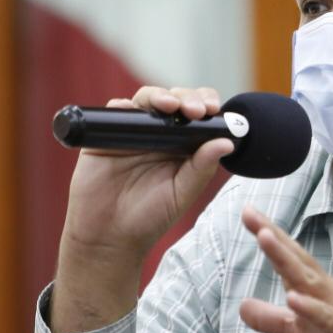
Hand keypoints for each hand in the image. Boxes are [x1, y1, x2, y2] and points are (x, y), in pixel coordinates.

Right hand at [53, 86, 233, 332]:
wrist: (108, 236)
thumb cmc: (149, 217)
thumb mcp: (181, 194)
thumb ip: (202, 168)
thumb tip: (227, 142)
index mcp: (182, 145)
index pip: (198, 115)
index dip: (206, 104)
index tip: (212, 109)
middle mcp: (159, 134)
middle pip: (175, 100)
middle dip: (187, 97)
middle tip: (195, 110)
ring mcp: (132, 132)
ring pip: (146, 99)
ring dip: (159, 96)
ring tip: (169, 106)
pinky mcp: (105, 135)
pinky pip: (113, 112)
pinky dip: (122, 106)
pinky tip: (131, 110)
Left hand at [237, 206, 332, 332]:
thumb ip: (272, 319)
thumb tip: (241, 306)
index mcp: (315, 289)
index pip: (289, 257)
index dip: (267, 235)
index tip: (247, 212)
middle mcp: (327, 291)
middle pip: (297, 259)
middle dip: (273, 236)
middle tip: (249, 212)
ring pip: (310, 280)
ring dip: (287, 259)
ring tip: (265, 237)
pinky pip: (329, 319)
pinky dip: (311, 308)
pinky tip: (293, 298)